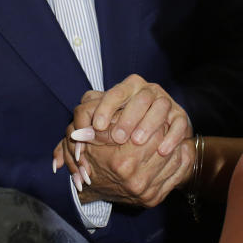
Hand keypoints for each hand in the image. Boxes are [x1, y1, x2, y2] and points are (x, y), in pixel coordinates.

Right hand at [56, 123, 193, 207]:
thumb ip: (103, 123)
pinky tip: (179, 148)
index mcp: (122, 161)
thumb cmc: (94, 157)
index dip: (155, 121)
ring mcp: (146, 192)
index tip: (154, 114)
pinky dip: (181, 159)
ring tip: (170, 133)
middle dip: (165, 131)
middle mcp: (136, 180)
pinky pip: (178, 174)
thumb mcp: (92, 137)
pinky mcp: (154, 199)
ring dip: (175, 144)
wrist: (93, 187)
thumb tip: (113, 112)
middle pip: (165, 146)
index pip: (154, 133)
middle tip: (164, 122)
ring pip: (174, 159)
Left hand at [74, 74, 191, 155]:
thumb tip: (61, 154)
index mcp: (127, 88)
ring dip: (148, 124)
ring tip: (138, 142)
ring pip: (159, 106)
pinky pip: (178, 123)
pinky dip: (171, 136)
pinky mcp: (181, 116)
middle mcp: (147, 91)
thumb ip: (83, 138)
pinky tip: (162, 151)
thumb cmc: (124, 132)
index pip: (115, 92)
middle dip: (127, 117)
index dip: (105, 107)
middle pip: (139, 97)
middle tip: (118, 137)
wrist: (160, 134)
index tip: (96, 126)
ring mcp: (166, 102)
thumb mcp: (102, 130)